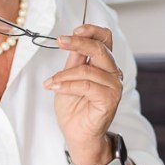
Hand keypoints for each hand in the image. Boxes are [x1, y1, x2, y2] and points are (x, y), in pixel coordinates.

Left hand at [42, 24, 123, 164]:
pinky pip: (86, 86)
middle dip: (78, 43)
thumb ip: (73, 60)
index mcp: (103, 64)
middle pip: (101, 49)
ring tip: (51, 83)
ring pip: (88, 70)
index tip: (75, 29)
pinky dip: (67, 86)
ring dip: (64, 75)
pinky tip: (55, 88)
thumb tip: (70, 38)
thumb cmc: (73, 107)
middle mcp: (112, 73)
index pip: (105, 40)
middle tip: (60, 41)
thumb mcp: (67, 77)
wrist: (76, 134)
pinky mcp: (110, 100)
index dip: (92, 31)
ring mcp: (113, 87)